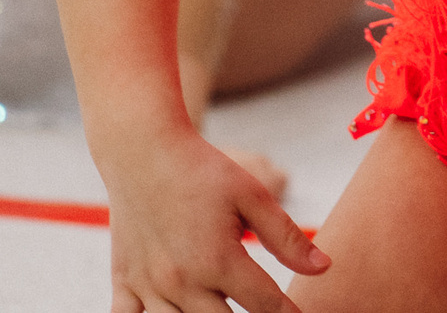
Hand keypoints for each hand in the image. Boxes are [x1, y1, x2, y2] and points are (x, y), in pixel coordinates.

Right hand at [101, 127, 326, 312]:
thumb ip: (287, 238)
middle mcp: (181, 281)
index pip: (265, 305)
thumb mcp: (252, 195)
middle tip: (261, 310)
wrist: (142, 151)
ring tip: (220, 310)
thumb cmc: (202, 170)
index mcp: (217, 260)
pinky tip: (170, 312)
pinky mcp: (123, 281)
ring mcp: (148, 285)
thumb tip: (323, 268)